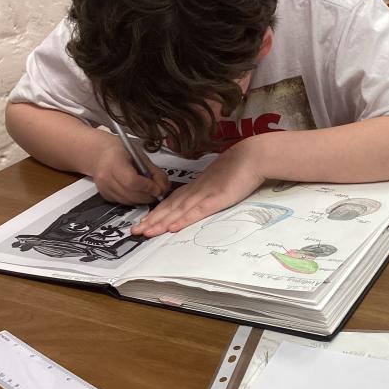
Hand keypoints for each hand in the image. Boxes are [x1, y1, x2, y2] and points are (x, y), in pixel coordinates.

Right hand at [91, 139, 169, 204]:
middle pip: (131, 194)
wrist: (101, 153)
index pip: (132, 181)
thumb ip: (154, 172)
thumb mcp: (140, 155)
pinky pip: (124, 203)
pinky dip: (135, 200)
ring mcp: (104, 188)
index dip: (148, 187)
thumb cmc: (121, 151)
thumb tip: (163, 187)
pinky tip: (139, 191)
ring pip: (129, 202)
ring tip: (150, 191)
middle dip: (149, 196)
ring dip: (143, 199)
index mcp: (114, 163)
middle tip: (158, 191)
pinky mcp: (106, 196)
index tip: (158, 188)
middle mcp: (106, 178)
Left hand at [132, 139, 264, 236]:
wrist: (253, 156)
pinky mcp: (216, 198)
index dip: (157, 213)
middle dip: (152, 220)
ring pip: (178, 211)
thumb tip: (203, 198)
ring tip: (146, 231)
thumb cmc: (240, 167)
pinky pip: (197, 211)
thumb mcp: (220, 180)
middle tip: (135, 230)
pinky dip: (183, 220)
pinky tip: (173, 228)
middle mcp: (196, 190)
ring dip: (161, 222)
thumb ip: (209, 190)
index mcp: (197, 186)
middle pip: (169, 207)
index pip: (172, 202)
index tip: (144, 222)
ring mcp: (205, 194)